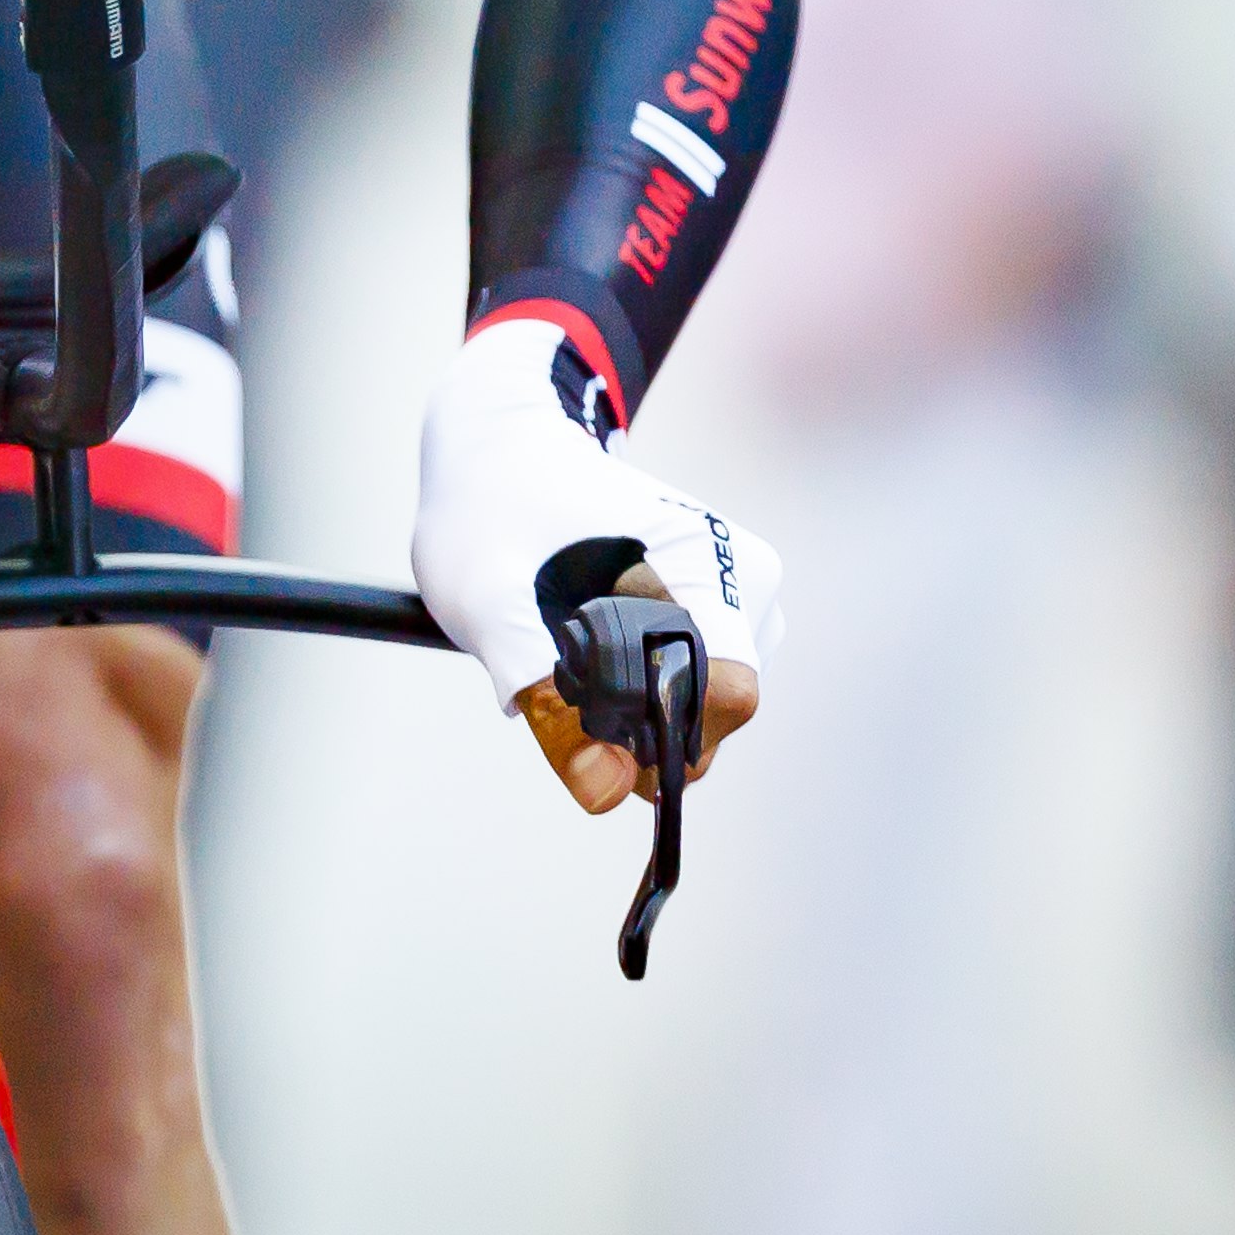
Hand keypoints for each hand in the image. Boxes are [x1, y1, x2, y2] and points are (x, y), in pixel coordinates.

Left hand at [410, 317, 779, 812]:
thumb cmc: (490, 507)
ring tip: (566, 630)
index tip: (583, 717)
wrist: (500, 443)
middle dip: (636, 718)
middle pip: (718, 713)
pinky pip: (694, 684)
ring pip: (705, 706)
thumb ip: (543, 696)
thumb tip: (607, 791)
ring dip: (634, 701)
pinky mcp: (721, 607)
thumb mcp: (488, 604)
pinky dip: (641, 683)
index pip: (730, 697)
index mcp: (710, 562)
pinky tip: (589, 632)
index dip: (658, 737)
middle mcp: (745, 577)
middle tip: (554, 657)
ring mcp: (739, 592)